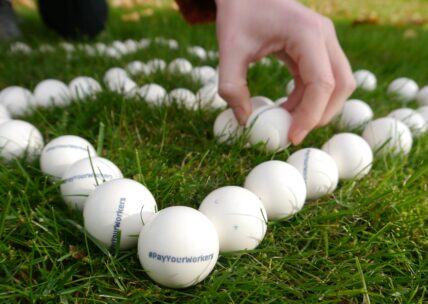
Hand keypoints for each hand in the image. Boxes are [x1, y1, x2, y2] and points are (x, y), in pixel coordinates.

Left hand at [215, 0, 355, 144]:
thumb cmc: (238, 14)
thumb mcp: (229, 50)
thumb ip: (232, 87)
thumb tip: (245, 121)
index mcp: (306, 33)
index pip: (322, 83)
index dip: (311, 115)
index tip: (291, 136)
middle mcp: (323, 36)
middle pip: (341, 85)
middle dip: (321, 114)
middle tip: (293, 133)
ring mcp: (324, 41)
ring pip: (337, 84)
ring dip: (316, 107)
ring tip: (286, 120)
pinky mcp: (318, 48)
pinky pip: (323, 79)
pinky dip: (309, 98)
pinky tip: (287, 106)